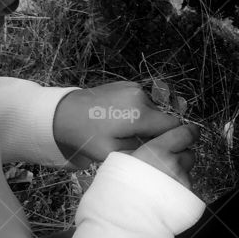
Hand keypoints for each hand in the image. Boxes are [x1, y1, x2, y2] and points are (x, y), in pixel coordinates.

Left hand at [52, 82, 184, 168]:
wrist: (64, 113)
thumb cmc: (87, 136)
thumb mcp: (114, 153)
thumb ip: (142, 151)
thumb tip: (163, 151)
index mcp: (139, 114)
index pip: (174, 126)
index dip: (173, 138)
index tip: (166, 148)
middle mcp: (141, 96)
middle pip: (164, 118)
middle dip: (156, 131)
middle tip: (138, 142)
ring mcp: (134, 87)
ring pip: (153, 109)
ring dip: (146, 121)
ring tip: (125, 130)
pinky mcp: (128, 84)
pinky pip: (142, 101)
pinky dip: (137, 110)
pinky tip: (120, 118)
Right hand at [118, 122, 199, 190]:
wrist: (124, 212)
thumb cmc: (121, 185)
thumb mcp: (125, 157)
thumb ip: (144, 145)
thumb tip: (156, 139)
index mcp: (158, 151)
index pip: (187, 134)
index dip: (190, 132)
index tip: (190, 132)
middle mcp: (173, 164)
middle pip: (189, 154)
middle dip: (180, 156)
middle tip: (165, 164)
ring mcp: (181, 181)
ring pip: (187, 172)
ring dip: (178, 174)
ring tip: (161, 182)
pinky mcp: (185, 196)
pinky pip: (185, 187)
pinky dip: (178, 188)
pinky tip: (164, 192)